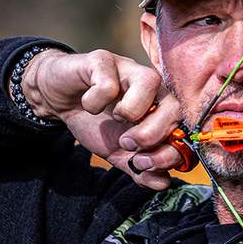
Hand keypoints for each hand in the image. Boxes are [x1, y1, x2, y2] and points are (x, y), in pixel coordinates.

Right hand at [22, 48, 187, 190]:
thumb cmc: (95, 122)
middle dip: (153, 133)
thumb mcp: (117, 152)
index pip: (183, 129)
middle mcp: (152, 87)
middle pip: (174, 105)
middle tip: (127, 143)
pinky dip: (95, 101)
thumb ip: (139, 168)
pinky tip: (89, 105)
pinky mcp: (103, 60)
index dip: (169, 152)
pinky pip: (108, 82)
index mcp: (161, 109)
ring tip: (114, 120)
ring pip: (150, 81)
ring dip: (131, 112)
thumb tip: (163, 183)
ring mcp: (129, 69)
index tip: (141, 164)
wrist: (59, 100)